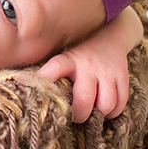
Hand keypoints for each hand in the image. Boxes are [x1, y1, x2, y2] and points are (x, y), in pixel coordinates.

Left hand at [37, 7, 141, 122]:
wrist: (111, 31)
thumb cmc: (78, 51)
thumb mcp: (61, 54)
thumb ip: (49, 73)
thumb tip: (24, 88)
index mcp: (68, 59)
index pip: (54, 69)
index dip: (43, 82)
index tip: (35, 97)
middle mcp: (88, 65)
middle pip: (84, 99)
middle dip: (79, 114)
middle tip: (75, 117)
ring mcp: (107, 70)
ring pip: (106, 104)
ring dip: (99, 115)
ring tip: (93, 113)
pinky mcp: (122, 75)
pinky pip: (121, 102)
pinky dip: (114, 111)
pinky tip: (106, 108)